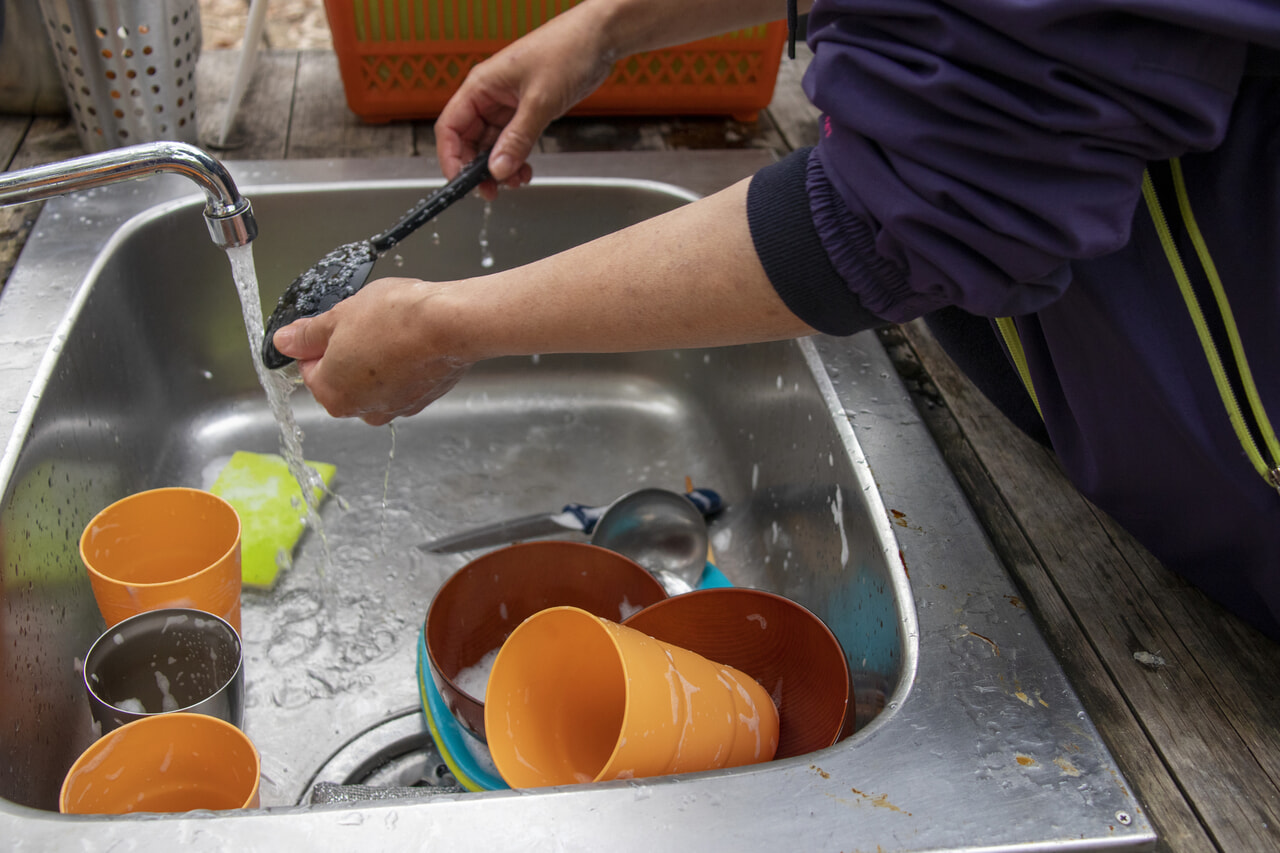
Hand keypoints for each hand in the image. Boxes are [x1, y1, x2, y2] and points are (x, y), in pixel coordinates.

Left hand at [271, 278, 473, 426]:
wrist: (451, 324)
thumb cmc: (395, 319)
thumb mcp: (338, 316)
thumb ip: (307, 335)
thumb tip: (285, 342)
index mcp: (332, 395)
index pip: (309, 368)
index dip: (318, 341)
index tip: (333, 324)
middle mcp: (363, 411)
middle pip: (341, 379)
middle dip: (347, 353)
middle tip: (363, 323)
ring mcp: (396, 408)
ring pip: (373, 383)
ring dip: (375, 360)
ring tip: (390, 330)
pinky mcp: (423, 400)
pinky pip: (402, 382)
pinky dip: (401, 366)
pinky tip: (410, 342)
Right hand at [435, 8, 614, 198]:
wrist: (598, 40)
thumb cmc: (566, 51)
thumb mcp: (539, 102)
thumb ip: (517, 139)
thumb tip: (497, 169)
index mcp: (481, 86)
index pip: (450, 128)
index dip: (451, 158)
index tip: (461, 183)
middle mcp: (490, 96)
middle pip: (468, 141)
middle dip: (477, 169)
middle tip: (491, 191)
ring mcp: (507, 105)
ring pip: (492, 145)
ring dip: (500, 167)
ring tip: (515, 181)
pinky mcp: (526, 111)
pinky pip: (512, 142)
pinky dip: (516, 159)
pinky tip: (525, 170)